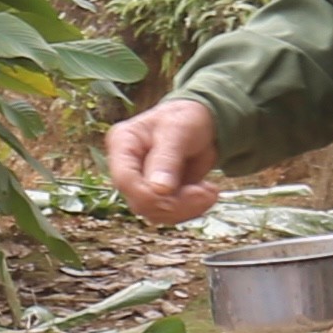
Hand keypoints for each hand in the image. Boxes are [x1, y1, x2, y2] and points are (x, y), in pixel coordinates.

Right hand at [103, 95, 222, 224]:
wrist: (202, 124)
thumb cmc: (186, 118)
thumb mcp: (179, 130)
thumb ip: (167, 158)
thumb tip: (159, 189)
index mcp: (122, 143)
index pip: (124, 179)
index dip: (148, 193)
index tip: (176, 192)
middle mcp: (127, 167)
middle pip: (140, 202)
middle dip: (176, 203)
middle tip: (206, 191)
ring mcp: (141, 184)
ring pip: (155, 213)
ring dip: (187, 208)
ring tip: (209, 190)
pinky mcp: (157, 196)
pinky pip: (169, 215)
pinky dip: (191, 210)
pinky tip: (205, 192)